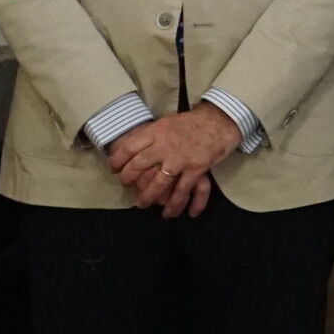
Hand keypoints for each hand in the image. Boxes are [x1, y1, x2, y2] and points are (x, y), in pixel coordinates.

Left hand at [106, 105, 237, 217]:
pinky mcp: (196, 168)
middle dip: (128, 178)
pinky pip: (182, 190)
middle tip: (126, 184)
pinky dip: (174, 204)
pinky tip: (168, 212)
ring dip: (148, 196)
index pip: (129, 147)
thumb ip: (152, 135)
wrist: (220, 120)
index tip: (113, 167)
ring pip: (158, 182)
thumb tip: (135, 146)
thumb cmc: (193, 121)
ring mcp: (180, 158)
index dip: (117, 160)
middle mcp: (165, 145)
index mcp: (157, 131)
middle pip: (139, 165)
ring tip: (141, 204)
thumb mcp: (167, 121)